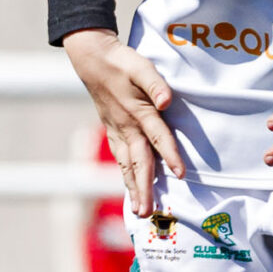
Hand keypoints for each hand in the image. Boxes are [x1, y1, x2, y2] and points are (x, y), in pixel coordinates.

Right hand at [63, 28, 184, 214]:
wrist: (92, 59)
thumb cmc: (121, 61)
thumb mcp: (141, 66)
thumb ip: (156, 84)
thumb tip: (166, 102)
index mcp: (138, 112)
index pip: (158, 137)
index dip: (170, 155)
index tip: (180, 175)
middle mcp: (127, 127)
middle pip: (138, 162)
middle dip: (144, 188)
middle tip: (147, 212)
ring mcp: (117, 131)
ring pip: (126, 165)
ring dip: (134, 188)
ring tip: (139, 210)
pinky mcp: (112, 131)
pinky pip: (120, 158)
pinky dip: (125, 176)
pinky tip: (129, 188)